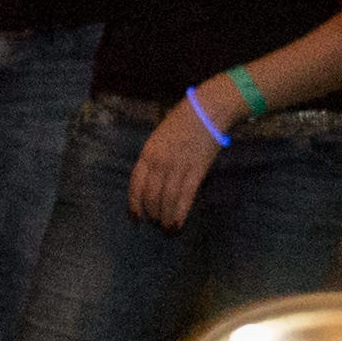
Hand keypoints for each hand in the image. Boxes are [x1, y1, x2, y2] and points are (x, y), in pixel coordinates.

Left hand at [132, 93, 225, 226]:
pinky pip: (185, 197)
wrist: (206, 111)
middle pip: (151, 196)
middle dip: (152, 215)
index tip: (135, 218)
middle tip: (155, 225)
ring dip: (165, 218)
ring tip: (167, 229)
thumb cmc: (182, 123)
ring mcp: (177, 167)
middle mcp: (159, 163)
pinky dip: (180, 214)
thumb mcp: (158, 139)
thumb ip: (153, 160)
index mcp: (147, 153)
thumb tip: (151, 183)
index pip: (136, 185)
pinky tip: (178, 225)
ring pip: (167, 200)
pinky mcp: (196, 171)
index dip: (134, 204)